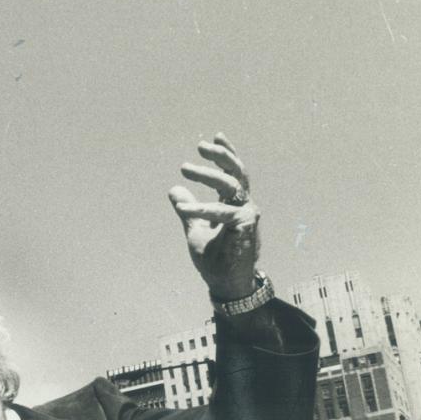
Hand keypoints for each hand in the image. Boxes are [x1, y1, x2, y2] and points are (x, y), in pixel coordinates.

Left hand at [168, 133, 261, 301]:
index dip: (226, 153)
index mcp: (234, 203)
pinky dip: (201, 208)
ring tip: (184, 168)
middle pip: (236, 172)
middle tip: (199, 146)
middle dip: (220, 156)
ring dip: (208, 174)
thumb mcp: (195, 229)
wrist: (226, 284)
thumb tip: (173, 189)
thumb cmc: (215, 258)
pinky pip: (221, 212)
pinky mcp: (244, 226)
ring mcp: (247, 214)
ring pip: (231, 185)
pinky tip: (183, 207)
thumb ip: (187, 210)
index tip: (216, 135)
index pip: (233, 172)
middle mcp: (244, 205)